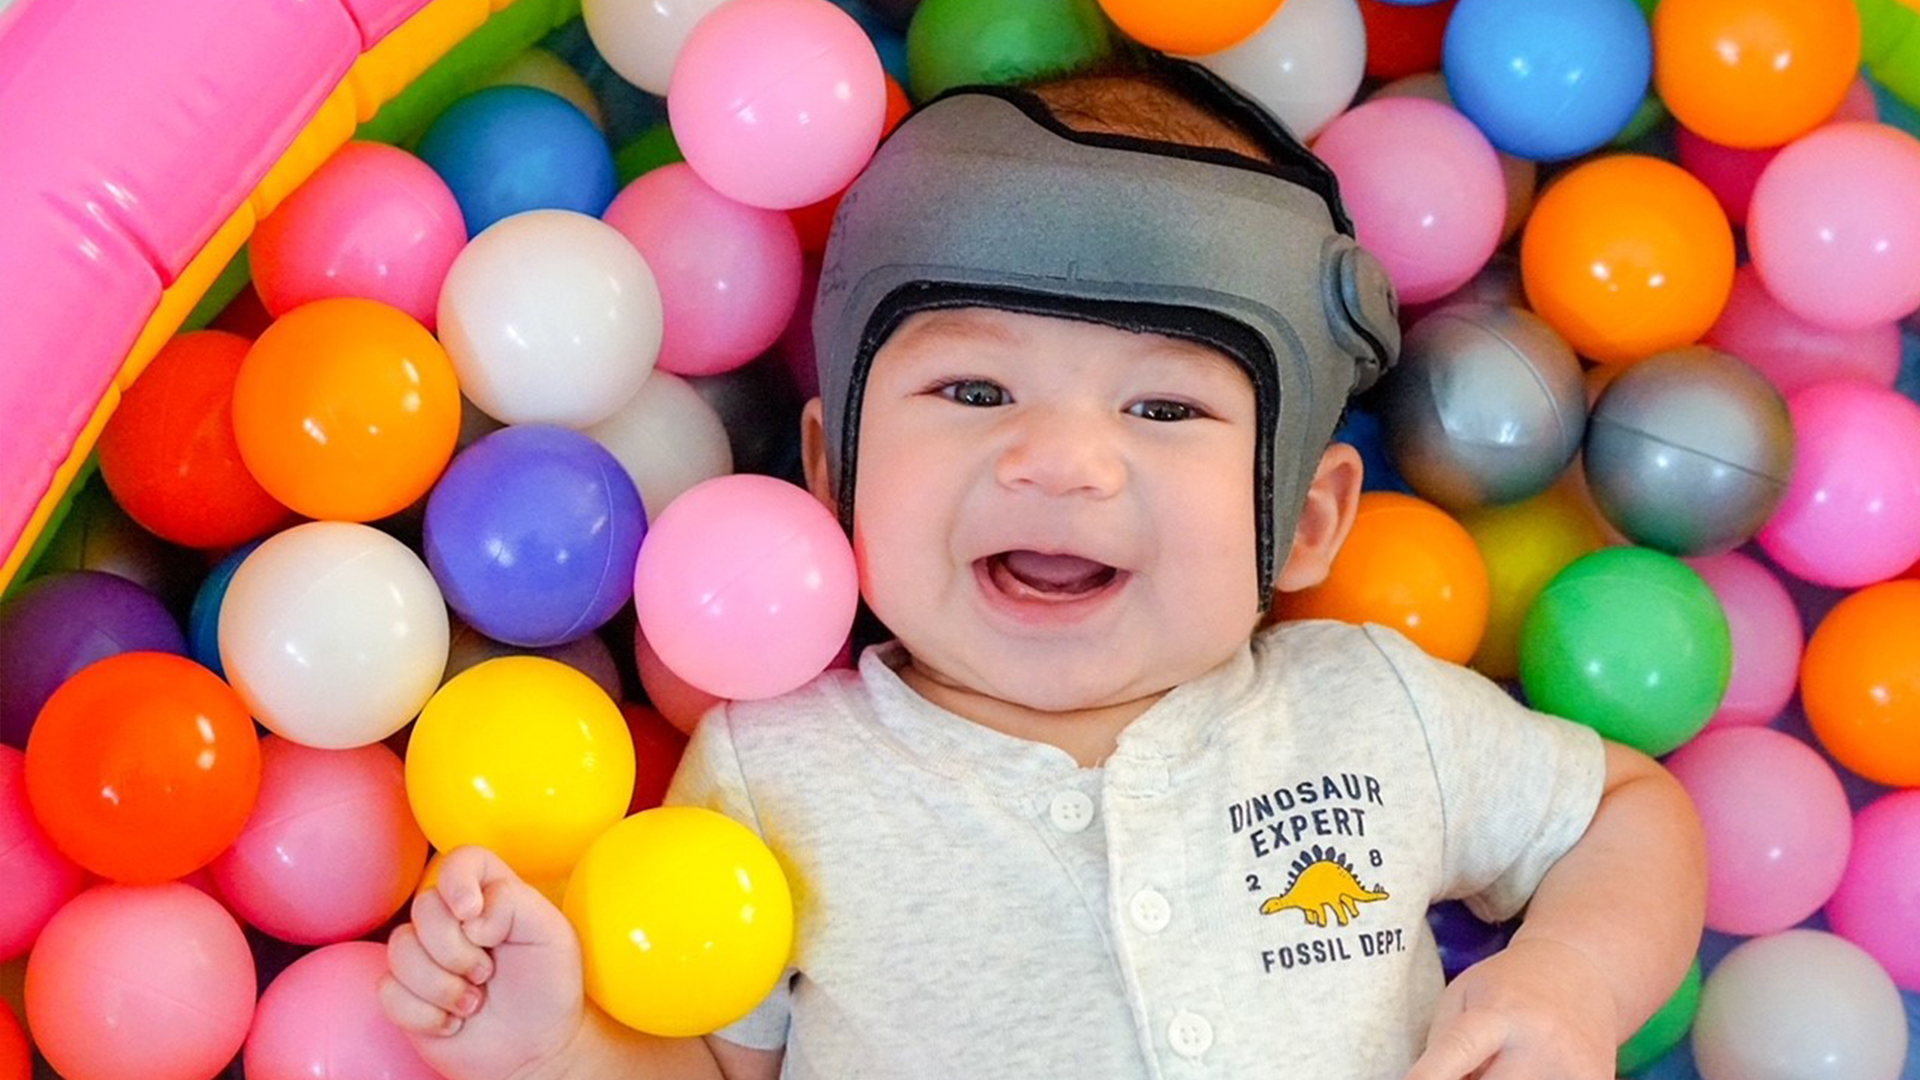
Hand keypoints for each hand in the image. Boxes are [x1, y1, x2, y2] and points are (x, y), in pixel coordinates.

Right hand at [380, 846, 584, 1079]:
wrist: (534, 1048)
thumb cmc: (547, 986)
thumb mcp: (552, 935)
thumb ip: (514, 904)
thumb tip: (468, 916)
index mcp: (490, 893)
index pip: (459, 860)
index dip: (457, 882)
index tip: (472, 914)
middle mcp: (451, 918)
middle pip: (424, 907)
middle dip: (457, 950)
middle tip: (487, 974)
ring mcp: (424, 954)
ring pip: (400, 949)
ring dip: (442, 987)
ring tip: (474, 1002)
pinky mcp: (404, 992)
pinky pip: (389, 992)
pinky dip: (426, 1015)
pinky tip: (453, 1022)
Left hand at [1403, 937, 1616, 1079]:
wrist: (1581, 971)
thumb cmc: (1508, 987)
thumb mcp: (1463, 996)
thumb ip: (1444, 1047)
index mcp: (1496, 1012)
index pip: (1459, 1048)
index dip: (1432, 1075)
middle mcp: (1538, 1041)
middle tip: (1476, 1065)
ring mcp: (1573, 1067)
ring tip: (1504, 1064)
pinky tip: (1531, 1070)